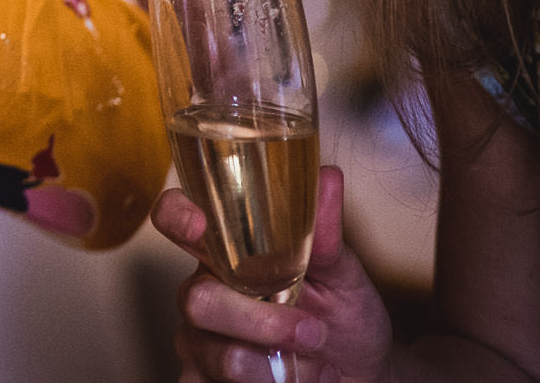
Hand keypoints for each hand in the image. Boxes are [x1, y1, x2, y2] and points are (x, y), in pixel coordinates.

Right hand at [153, 168, 394, 382]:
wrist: (364, 376)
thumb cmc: (345, 320)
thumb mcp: (344, 276)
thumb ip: (325, 234)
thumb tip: (328, 178)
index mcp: (224, 253)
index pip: (175, 220)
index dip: (175, 216)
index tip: (199, 224)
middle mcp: (202, 293)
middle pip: (195, 300)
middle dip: (259, 322)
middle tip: (313, 332)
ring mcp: (199, 343)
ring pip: (211, 354)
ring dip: (273, 368)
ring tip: (318, 370)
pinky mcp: (203, 382)